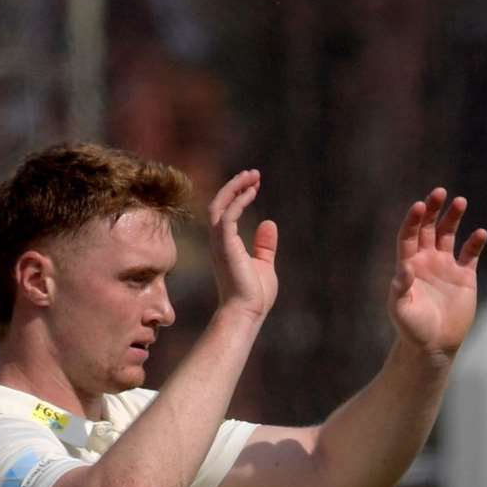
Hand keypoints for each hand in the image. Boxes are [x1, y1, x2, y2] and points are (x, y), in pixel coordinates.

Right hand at [208, 170, 278, 319]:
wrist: (246, 312)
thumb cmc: (253, 294)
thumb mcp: (263, 264)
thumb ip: (264, 245)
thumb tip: (268, 224)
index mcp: (225, 245)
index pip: (225, 213)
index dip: (238, 196)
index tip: (254, 185)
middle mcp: (218, 241)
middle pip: (219, 204)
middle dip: (235, 187)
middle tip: (253, 174)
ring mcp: (219, 243)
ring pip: (219, 205)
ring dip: (235, 188)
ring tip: (252, 176)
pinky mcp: (225, 245)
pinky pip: (228, 216)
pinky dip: (238, 201)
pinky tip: (252, 192)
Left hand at [390, 187, 486, 359]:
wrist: (434, 345)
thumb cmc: (412, 329)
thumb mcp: (401, 310)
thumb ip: (400, 290)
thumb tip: (404, 269)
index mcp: (409, 264)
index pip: (409, 235)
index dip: (414, 220)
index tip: (420, 206)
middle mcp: (426, 260)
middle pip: (429, 228)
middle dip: (434, 210)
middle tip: (440, 192)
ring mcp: (446, 266)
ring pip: (450, 235)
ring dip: (454, 217)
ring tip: (460, 201)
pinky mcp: (465, 276)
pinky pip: (470, 253)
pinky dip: (475, 242)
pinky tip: (481, 233)